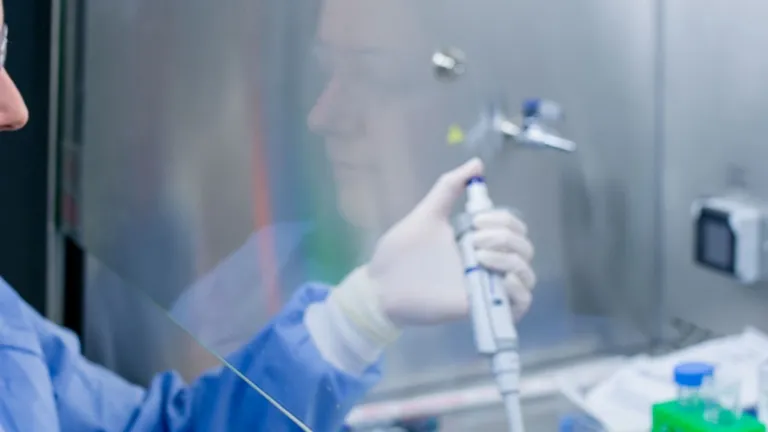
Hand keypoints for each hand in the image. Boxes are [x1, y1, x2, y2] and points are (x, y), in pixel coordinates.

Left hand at [329, 158, 535, 344]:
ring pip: (527, 274)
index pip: (512, 227)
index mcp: (477, 241)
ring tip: (480, 259)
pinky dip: (519, 290)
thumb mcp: (427, 214)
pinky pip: (522, 302)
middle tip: (475, 240)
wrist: (381, 287)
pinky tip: (501, 280)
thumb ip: (449, 188)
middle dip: (505, 237)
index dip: (503, 219)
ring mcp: (485, 286)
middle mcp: (487, 263)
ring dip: (512, 260)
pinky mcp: (481, 307)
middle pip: (524, 247)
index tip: (475, 220)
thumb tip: (476, 163)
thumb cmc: (400, 252)